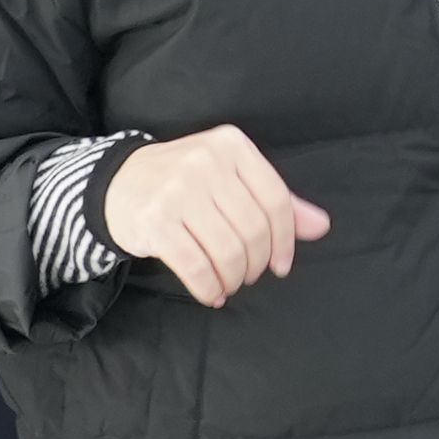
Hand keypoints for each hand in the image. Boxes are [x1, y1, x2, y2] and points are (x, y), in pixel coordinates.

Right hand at [112, 126, 328, 300]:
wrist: (117, 183)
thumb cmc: (185, 182)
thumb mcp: (232, 178)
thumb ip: (275, 201)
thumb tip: (321, 226)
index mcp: (231, 145)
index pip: (275, 199)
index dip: (285, 240)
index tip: (281, 265)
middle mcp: (205, 161)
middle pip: (252, 228)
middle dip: (256, 263)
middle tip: (249, 276)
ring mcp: (177, 190)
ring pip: (227, 250)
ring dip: (233, 278)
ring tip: (229, 284)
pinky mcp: (155, 220)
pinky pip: (195, 265)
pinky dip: (209, 287)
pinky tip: (211, 293)